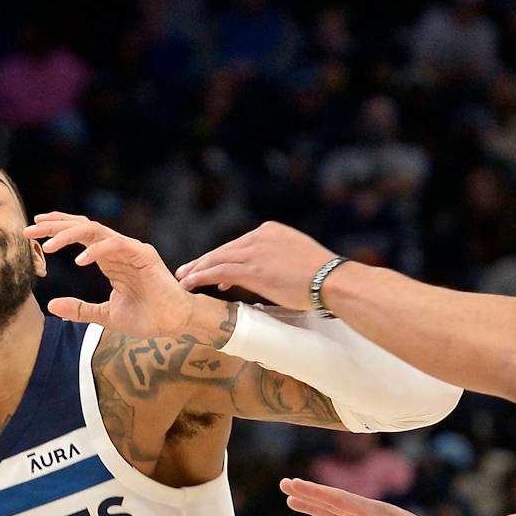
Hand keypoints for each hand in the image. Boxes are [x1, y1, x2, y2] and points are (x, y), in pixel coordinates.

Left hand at [26, 213, 223, 340]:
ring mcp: (131, 249)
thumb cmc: (147, 318)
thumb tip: (52, 306)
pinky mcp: (143, 255)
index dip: (56, 230)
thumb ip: (80, 309)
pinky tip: (78, 261)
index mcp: (110, 258)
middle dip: (54, 226)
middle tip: (28, 231)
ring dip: (68, 234)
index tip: (33, 233)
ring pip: (95, 231)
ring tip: (47, 246)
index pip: (79, 235)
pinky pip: (115, 245)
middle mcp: (118, 249)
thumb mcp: (105, 315)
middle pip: (82, 227)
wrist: (175, 324)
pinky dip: (95, 251)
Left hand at [176, 222, 339, 309]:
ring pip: (217, 258)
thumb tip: (275, 275)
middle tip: (186, 271)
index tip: (212, 269)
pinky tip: (190, 284)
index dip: (223, 258)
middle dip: (203, 261)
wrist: (333, 280)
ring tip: (183, 280)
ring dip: (197, 269)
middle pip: (225, 249)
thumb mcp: (299, 258)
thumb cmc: (323, 277)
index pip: (240, 245)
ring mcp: (255, 252)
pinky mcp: (252, 269)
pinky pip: (219, 271)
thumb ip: (281, 261)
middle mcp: (260, 236)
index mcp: (272, 231)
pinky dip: (201, 276)